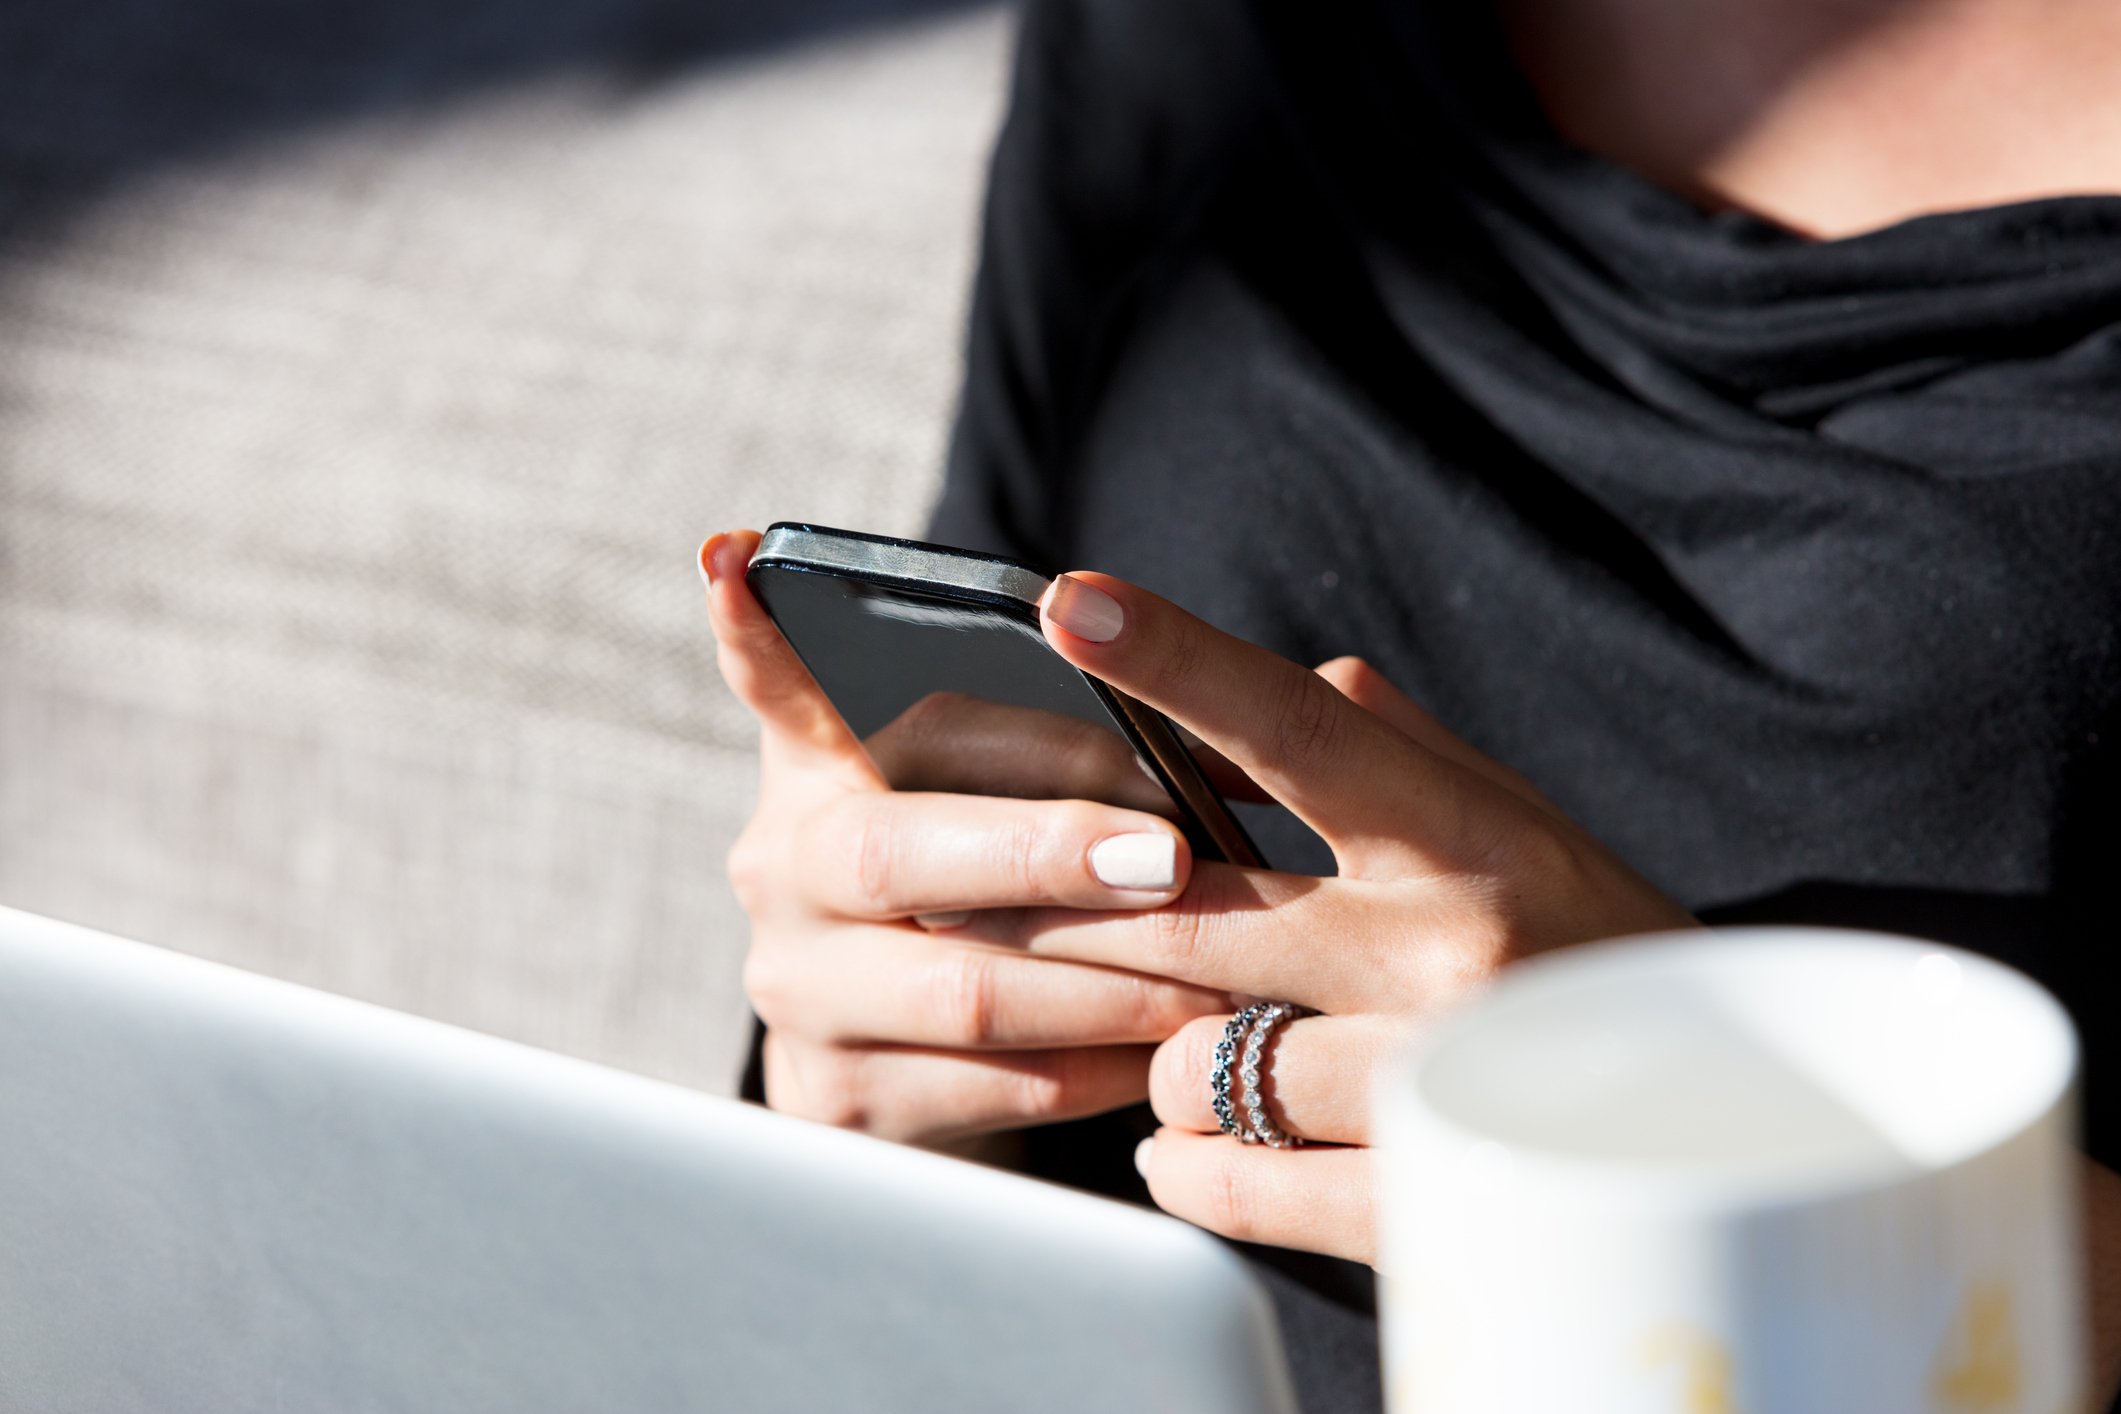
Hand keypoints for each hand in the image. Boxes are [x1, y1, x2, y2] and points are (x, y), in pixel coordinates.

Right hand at [699, 531, 1232, 1147]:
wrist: (920, 1057)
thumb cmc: (993, 885)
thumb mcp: (994, 790)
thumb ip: (1047, 740)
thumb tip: (1197, 720)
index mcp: (816, 763)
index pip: (779, 680)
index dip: (754, 627)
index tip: (737, 558)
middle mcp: (783, 866)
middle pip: (899, 850)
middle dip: (1046, 850)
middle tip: (1169, 855)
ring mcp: (798, 987)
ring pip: (965, 986)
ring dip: (1112, 980)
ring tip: (1228, 971)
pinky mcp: (836, 1097)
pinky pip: (991, 1084)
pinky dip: (1098, 1067)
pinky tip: (1173, 1050)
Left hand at [951, 571, 1696, 1262]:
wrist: (1730, 1122)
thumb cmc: (1601, 948)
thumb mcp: (1530, 828)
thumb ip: (1409, 754)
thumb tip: (1308, 677)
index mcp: (1467, 839)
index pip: (1302, 729)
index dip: (1179, 663)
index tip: (1076, 601)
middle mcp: (1448, 951)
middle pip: (1189, 912)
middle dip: (1070, 912)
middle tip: (1004, 905)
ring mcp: (1434, 1083)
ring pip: (1193, 1060)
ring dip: (1161, 1054)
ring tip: (1191, 1046)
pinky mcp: (1418, 1203)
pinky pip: (1228, 1177)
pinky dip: (1183, 1159)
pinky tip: (1193, 1139)